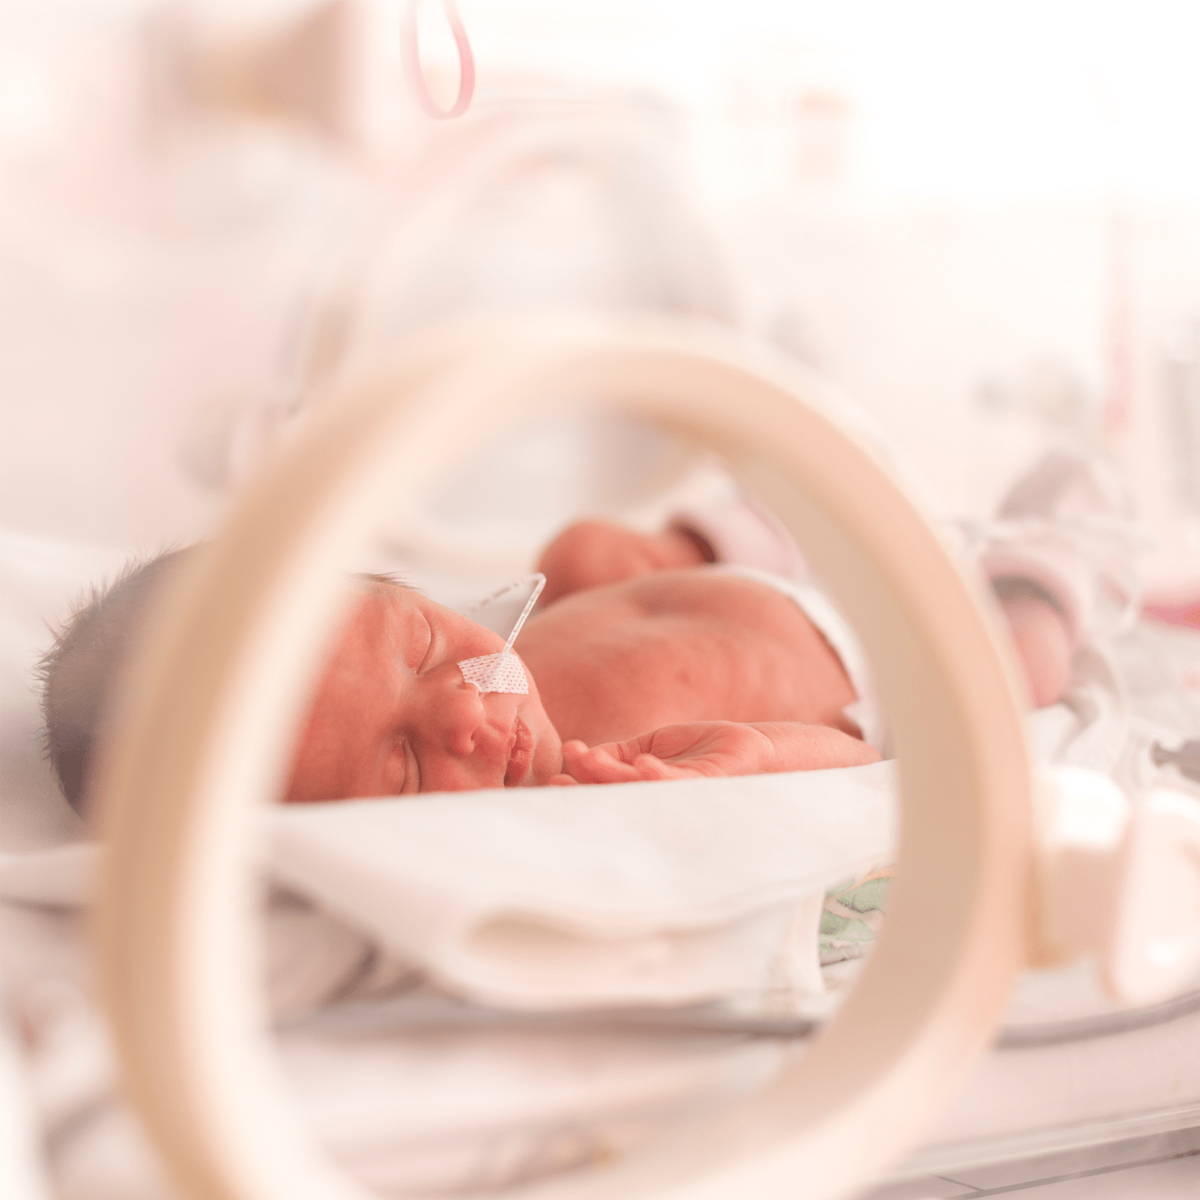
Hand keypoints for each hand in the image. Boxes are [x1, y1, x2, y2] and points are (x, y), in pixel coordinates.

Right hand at [555, 722, 774, 784]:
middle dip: (586, 791)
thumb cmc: (703, 752)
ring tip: (590, 762)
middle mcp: (659, 803)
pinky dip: (658, 777)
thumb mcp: (651, 746)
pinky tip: (642, 765)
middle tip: (560, 783)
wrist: (754, 750)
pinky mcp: (705, 788)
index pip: (603, 792)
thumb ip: (619, 753)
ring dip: (612, 779)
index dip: (578, 788)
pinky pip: (677, 786)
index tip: (552, 779)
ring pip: (639, 793)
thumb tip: (580, 755)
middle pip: (615, 799)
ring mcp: (681, 799)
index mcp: (643, 793)